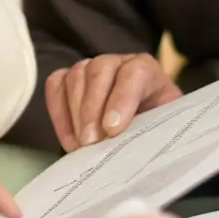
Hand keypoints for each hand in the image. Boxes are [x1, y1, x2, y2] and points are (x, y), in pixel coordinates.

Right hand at [47, 53, 181, 151]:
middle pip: (100, 69)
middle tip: (91, 143)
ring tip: (82, 146)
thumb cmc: (154, 133)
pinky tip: (70, 141)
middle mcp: (119, 63)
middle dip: (92, 108)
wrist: (142, 133)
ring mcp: (91, 68)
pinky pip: (55, 85)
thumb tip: (139, 154)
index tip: (112, 129)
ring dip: (75, 113)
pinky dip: (59, 114)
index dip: (122, 98)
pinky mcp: (69, 79)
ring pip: (76, 75)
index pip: (135, 72)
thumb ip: (154, 135)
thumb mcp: (164, 132)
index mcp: (149, 72)